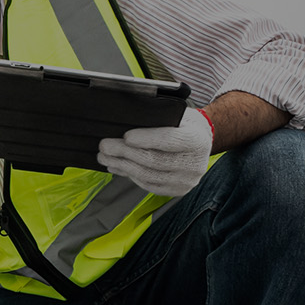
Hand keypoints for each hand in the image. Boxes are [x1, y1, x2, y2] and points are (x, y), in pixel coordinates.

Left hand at [98, 109, 213, 196]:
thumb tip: (125, 122)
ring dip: (121, 166)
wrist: (200, 142)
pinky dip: (130, 176)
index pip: (170, 140)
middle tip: (105, 146)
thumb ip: (157, 119)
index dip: (147, 139)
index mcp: (197, 140)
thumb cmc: (183, 125)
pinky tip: (117, 167)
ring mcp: (187, 180)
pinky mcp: (177, 190)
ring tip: (105, 157)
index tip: (126, 136)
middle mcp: (195, 163)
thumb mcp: (176, 115)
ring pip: (148, 175)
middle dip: (125, 153)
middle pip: (154, 160)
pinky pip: (148, 185)